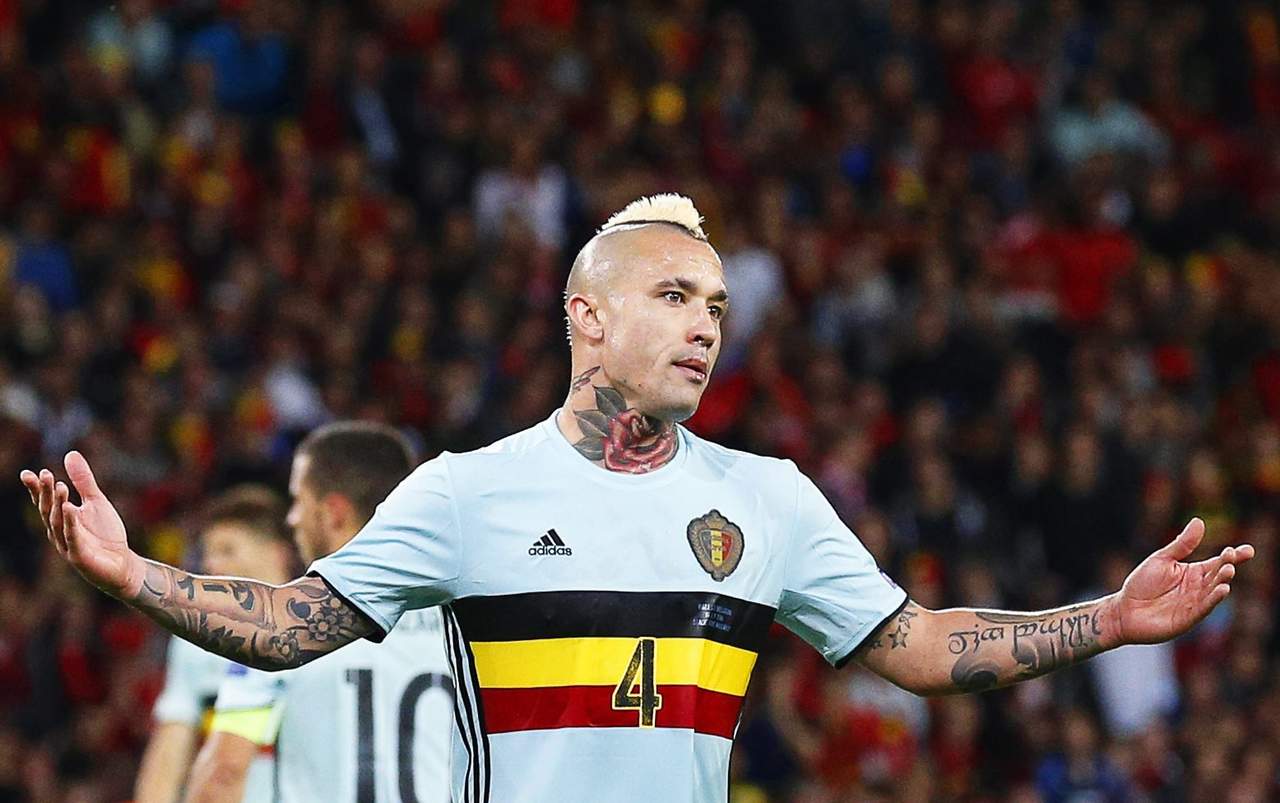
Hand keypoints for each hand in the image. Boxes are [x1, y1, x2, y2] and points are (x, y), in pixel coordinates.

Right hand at [20, 451, 144, 598]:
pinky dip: (71, 523)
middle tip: (44, 475)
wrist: (122, 563)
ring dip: (58, 505)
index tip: (28, 473)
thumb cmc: (105, 533)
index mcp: (61, 518)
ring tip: (60, 486)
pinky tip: (71, 509)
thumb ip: (83, 480)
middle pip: (48, 510)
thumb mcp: (96, 501)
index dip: (36, 489)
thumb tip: (69, 454)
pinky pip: (73, 538)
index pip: (45, 502)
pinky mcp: (79, 557)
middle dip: (45, 493)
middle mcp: (59, 532)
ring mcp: (67, 545)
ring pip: (58, 523)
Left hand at [1112, 518, 1254, 645]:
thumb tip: (1199, 521)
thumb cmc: (1142, 583)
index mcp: (1194, 572)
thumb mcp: (1162, 559)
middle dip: (1227, 566)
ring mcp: (1195, 603)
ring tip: (1228, 570)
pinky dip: (1214, 599)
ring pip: (1214, 591)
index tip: (1247, 550)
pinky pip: (1204, 607)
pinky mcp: (1189, 618)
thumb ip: (1182, 544)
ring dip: (1222, 581)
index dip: (1234, 556)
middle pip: (1219, 575)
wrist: (1124, 610)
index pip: (1218, 562)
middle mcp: (1199, 587)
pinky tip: (1222, 589)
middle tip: (1231, 557)